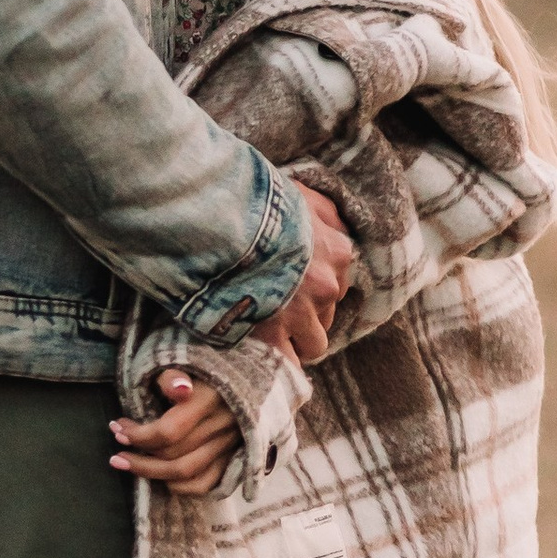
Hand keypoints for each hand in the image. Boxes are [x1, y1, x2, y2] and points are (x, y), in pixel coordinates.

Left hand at [109, 370, 236, 496]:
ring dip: (150, 473)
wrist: (238, 370)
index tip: (118, 427)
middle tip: (117, 445)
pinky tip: (158, 476)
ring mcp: (229, 444)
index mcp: (212, 399)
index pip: (170, 431)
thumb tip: (179, 389)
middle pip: (174, 455)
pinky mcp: (231, 456)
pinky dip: (179, 486)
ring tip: (125, 463)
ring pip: (186, 472)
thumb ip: (175, 376)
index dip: (139, 435)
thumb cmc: (200, 367)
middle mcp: (223, 425)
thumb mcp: (183, 361)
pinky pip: (205, 483)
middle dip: (138, 454)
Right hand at [263, 181, 353, 367]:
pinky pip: (285, 365)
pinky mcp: (271, 335)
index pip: (337, 283)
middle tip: (274, 308)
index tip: (293, 288)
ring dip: (294, 342)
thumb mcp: (299, 193)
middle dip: (305, 316)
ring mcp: (301, 313)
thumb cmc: (254, 199)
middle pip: (326, 316)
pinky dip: (277, 364)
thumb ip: (323, 211)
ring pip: (314, 345)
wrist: (219, 217)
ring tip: (268, 336)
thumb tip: (337, 225)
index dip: (313, 289)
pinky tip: (263, 357)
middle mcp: (327, 286)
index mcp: (337, 251)